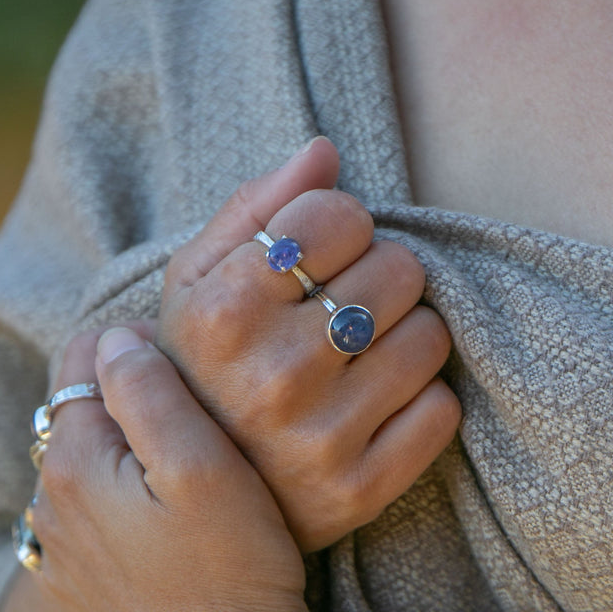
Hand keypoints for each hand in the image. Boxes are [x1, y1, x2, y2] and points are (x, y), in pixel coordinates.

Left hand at [5, 324, 305, 611]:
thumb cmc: (228, 573)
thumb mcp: (202, 469)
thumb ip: (152, 392)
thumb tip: (119, 338)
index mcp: (75, 462)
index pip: (85, 358)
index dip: (139, 346)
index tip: (189, 366)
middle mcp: (54, 497)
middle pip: (87, 400)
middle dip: (136, 388)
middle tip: (197, 408)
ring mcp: (66, 535)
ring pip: (95, 444)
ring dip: (135, 432)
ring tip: (190, 450)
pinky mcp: (86, 562)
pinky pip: (100, 489)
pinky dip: (130, 474)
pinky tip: (171, 498)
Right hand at [157, 137, 461, 552]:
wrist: (200, 473)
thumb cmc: (201, 361)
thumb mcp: (196, 279)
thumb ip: (254, 207)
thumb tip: (323, 149)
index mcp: (224, 312)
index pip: (341, 215)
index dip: (338, 225)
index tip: (318, 253)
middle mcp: (273, 376)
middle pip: (397, 268)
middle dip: (373, 274)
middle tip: (338, 305)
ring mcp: (320, 439)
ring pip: (429, 333)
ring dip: (400, 331)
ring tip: (355, 351)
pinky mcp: (362, 488)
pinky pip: (441, 407)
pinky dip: (417, 394)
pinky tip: (372, 401)